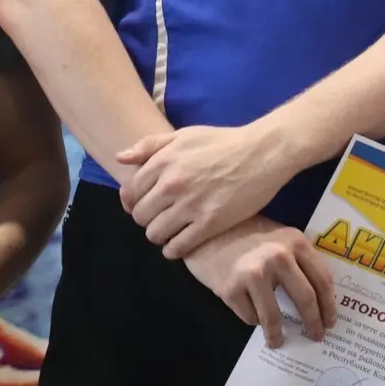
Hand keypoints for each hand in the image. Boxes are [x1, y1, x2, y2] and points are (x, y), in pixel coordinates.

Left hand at [116, 123, 295, 257]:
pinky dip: (175, 250)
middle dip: (149, 219)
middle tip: (164, 218)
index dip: (136, 202)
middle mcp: (172, 185)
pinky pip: (178, 247)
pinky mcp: (210, 222)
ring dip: (161, 235)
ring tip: (173, 231)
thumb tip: (120, 158)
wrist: (264, 152)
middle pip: (141, 216)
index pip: (130, 194)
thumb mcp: (185, 135)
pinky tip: (182, 244)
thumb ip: (150, 145)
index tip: (149, 205)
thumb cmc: (225, 142)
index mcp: (162, 162)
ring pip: (155, 234)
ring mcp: (191, 205)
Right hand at [182, 215, 337, 347]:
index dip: (329, 304)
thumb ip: (299, 260)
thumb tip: (318, 299)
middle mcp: (278, 257)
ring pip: (273, 315)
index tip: (331, 321)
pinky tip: (253, 317)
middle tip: (317, 336)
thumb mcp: (280, 238)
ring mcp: (253, 273)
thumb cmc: (247, 235)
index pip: (322, 279)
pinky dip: (253, 320)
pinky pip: (249, 316)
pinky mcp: (230, 289)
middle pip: (305, 298)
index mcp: (296, 242)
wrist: (206, 232)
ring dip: (277, 334)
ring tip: (278, 342)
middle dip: (313, 322)